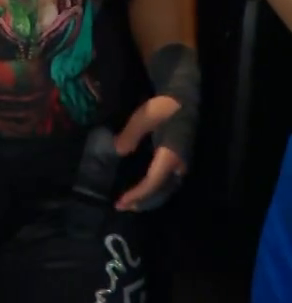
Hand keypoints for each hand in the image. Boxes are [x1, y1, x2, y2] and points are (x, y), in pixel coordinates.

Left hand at [112, 95, 187, 211]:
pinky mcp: (181, 159)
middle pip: (162, 190)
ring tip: (132, 202)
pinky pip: (169, 180)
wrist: (184, 95)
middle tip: (123, 206)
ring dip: (150, 197)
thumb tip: (118, 151)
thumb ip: (130, 135)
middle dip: (143, 201)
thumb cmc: (164, 105)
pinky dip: (156, 188)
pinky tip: (144, 189)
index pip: (153, 181)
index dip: (137, 194)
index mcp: (171, 154)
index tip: (120, 202)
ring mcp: (182, 162)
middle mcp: (180, 163)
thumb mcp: (144, 117)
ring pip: (167, 187)